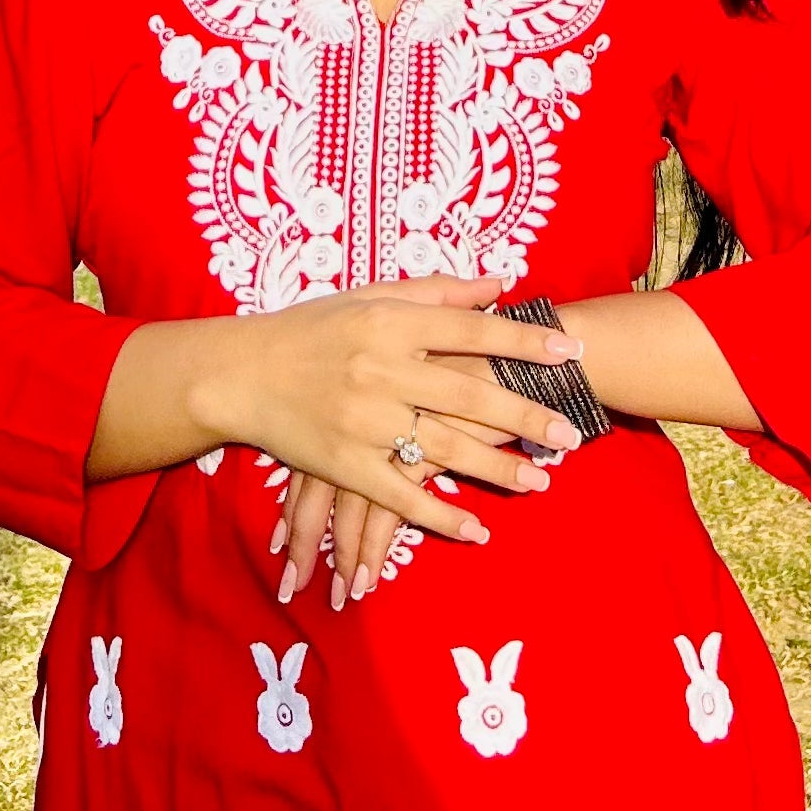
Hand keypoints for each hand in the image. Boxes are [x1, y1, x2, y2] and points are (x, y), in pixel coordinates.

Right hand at [200, 274, 582, 599]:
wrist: (238, 374)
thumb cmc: (309, 329)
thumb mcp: (369, 296)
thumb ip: (438, 291)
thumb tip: (503, 281)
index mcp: (388, 321)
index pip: (471, 329)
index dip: (524, 339)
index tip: (571, 352)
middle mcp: (378, 368)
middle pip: (467, 393)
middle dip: (525, 414)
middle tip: (572, 432)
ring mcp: (361, 419)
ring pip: (442, 448)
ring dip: (496, 467)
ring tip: (541, 479)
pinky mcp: (342, 463)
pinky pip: (400, 495)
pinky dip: (440, 515)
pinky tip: (478, 528)